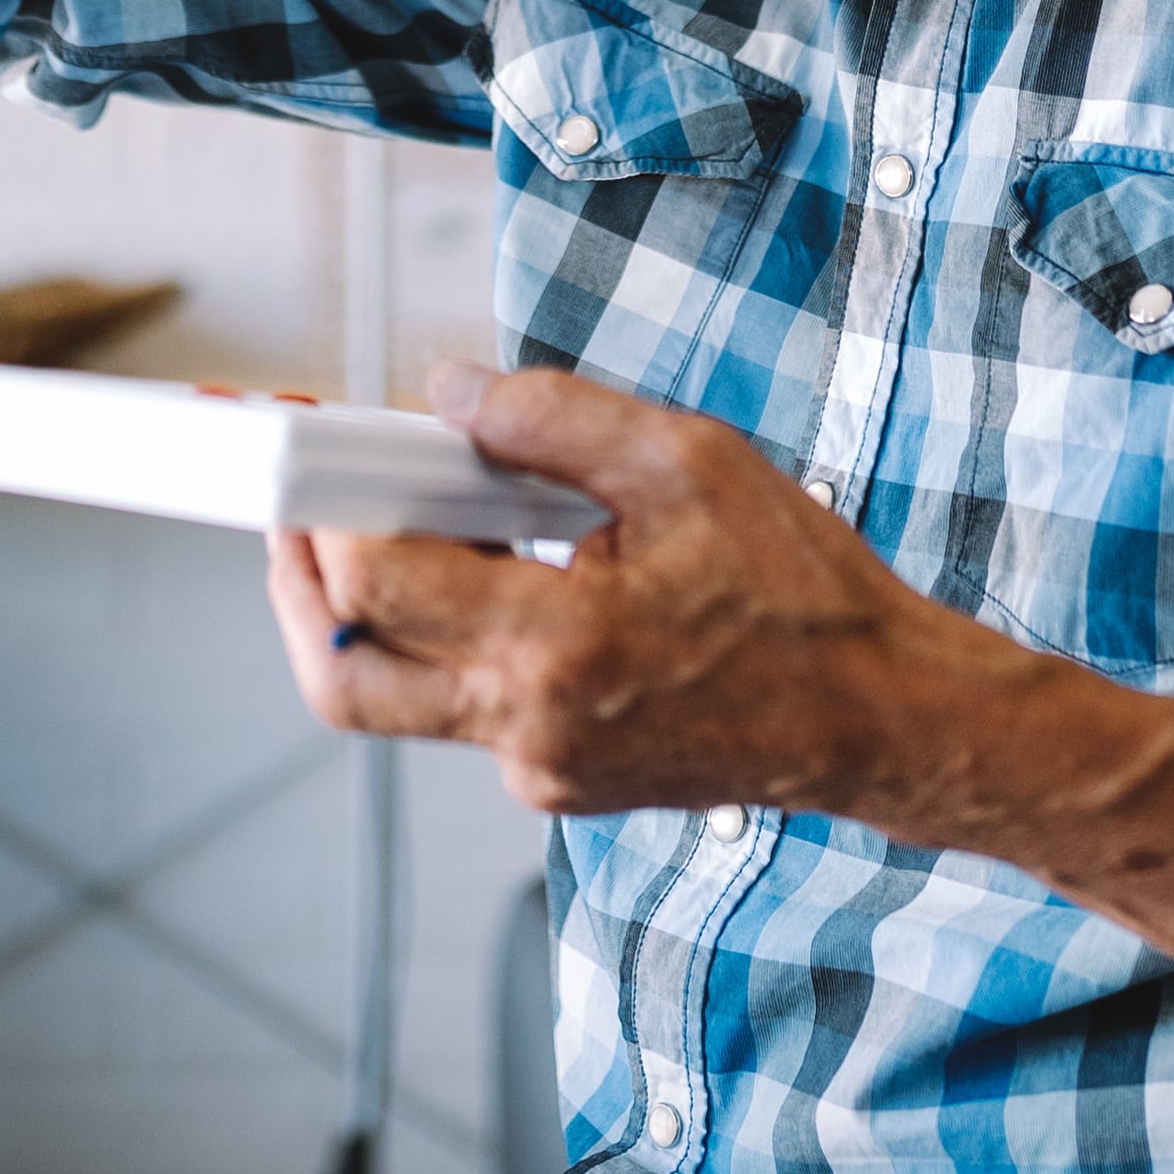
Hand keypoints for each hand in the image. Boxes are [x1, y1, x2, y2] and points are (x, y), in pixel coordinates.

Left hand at [262, 366, 993, 816]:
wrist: (878, 720)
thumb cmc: (802, 591)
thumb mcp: (689, 461)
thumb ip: (555, 419)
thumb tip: (448, 391)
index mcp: (560, 649)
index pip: (375, 586)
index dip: (324, 506)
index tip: (308, 447)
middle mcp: (529, 729)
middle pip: (339, 676)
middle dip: (296, 582)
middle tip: (296, 503)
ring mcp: (536, 770)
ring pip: (390, 700)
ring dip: (369, 609)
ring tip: (396, 516)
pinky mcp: (552, 781)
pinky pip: (461, 707)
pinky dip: (450, 632)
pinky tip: (493, 565)